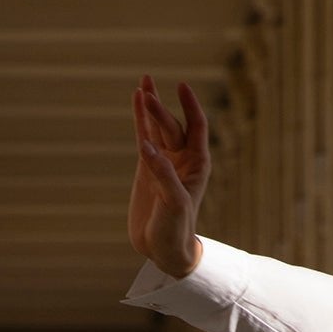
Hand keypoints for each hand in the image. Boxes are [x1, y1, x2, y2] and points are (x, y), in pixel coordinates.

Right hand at [129, 76, 210, 275]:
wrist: (162, 249)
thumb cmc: (176, 229)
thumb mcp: (173, 202)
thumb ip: (162, 173)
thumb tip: (146, 146)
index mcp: (197, 164)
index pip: (196, 126)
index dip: (190, 106)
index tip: (181, 86)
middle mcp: (182, 158)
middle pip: (172, 124)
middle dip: (160, 108)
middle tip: (145, 93)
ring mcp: (163, 161)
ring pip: (157, 127)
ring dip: (150, 106)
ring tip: (143, 82)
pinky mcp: (146, 168)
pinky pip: (143, 137)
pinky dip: (139, 120)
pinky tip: (135, 101)